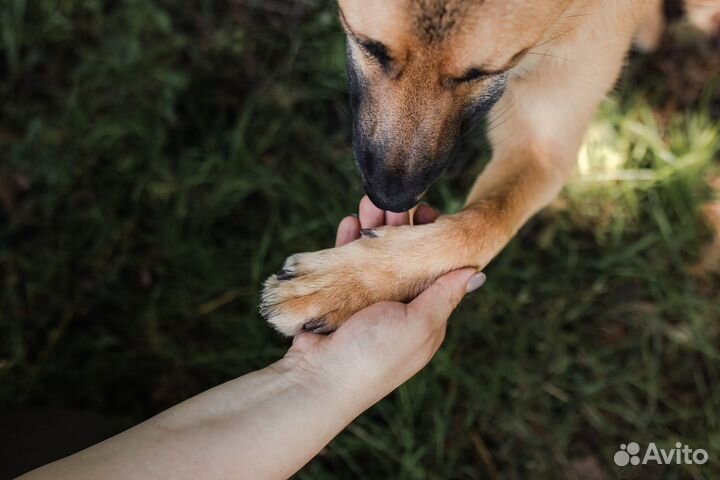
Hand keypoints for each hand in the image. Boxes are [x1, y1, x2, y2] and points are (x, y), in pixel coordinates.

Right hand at [283, 197, 485, 405]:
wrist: (319, 380)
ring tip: (370, 200)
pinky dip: (346, 242)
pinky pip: (343, 264)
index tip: (429, 212)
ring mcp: (365, 303)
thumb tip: (479, 273)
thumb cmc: (375, 354)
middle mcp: (396, 308)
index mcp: (423, 316)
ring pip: (373, 256)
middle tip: (398, 200)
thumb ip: (445, 296)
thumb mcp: (420, 324)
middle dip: (400, 227)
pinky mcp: (336, 300)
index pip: (434, 270)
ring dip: (372, 229)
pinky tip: (350, 221)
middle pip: (402, 258)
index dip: (433, 240)